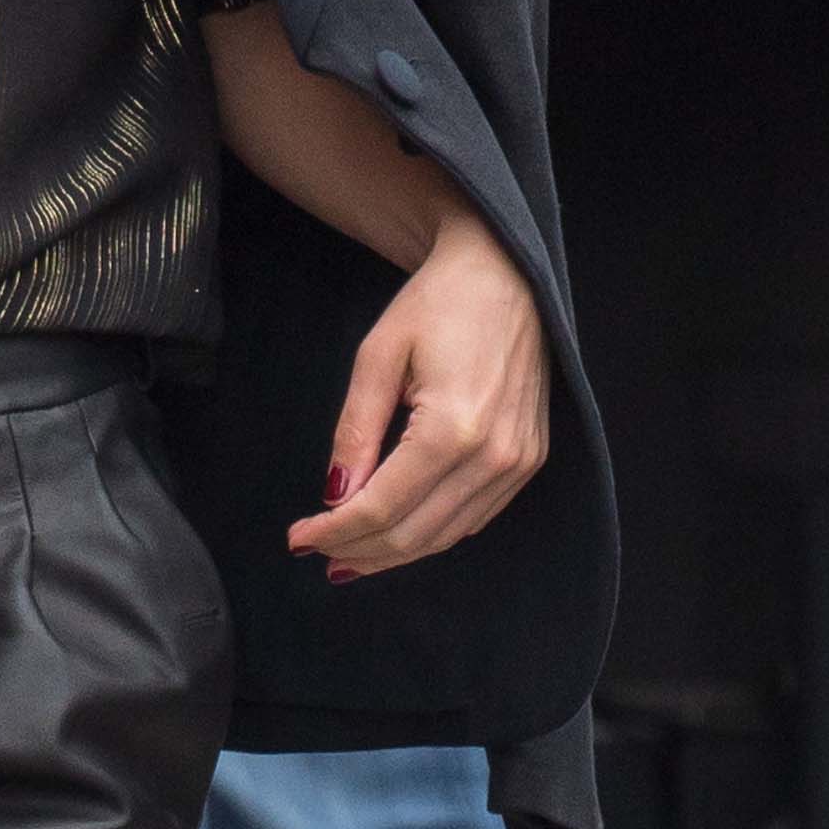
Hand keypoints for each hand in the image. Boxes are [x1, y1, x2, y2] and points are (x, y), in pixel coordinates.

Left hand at [285, 209, 547, 582]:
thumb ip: (356, 430)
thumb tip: (335, 495)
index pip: (383, 506)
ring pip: (446, 536)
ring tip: (348, 555)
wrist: (505, 274)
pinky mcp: (530, 460)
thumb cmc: (438, 304)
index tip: (298, 539)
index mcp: (453, 428)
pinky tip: (398, 532)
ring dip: (393, 552)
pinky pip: (475, 517)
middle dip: (359, 550)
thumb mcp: (378, 355)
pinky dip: (432, 534)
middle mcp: (494, 456)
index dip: (335, 531)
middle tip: (316, 552)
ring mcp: (519, 462)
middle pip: (415, 533)